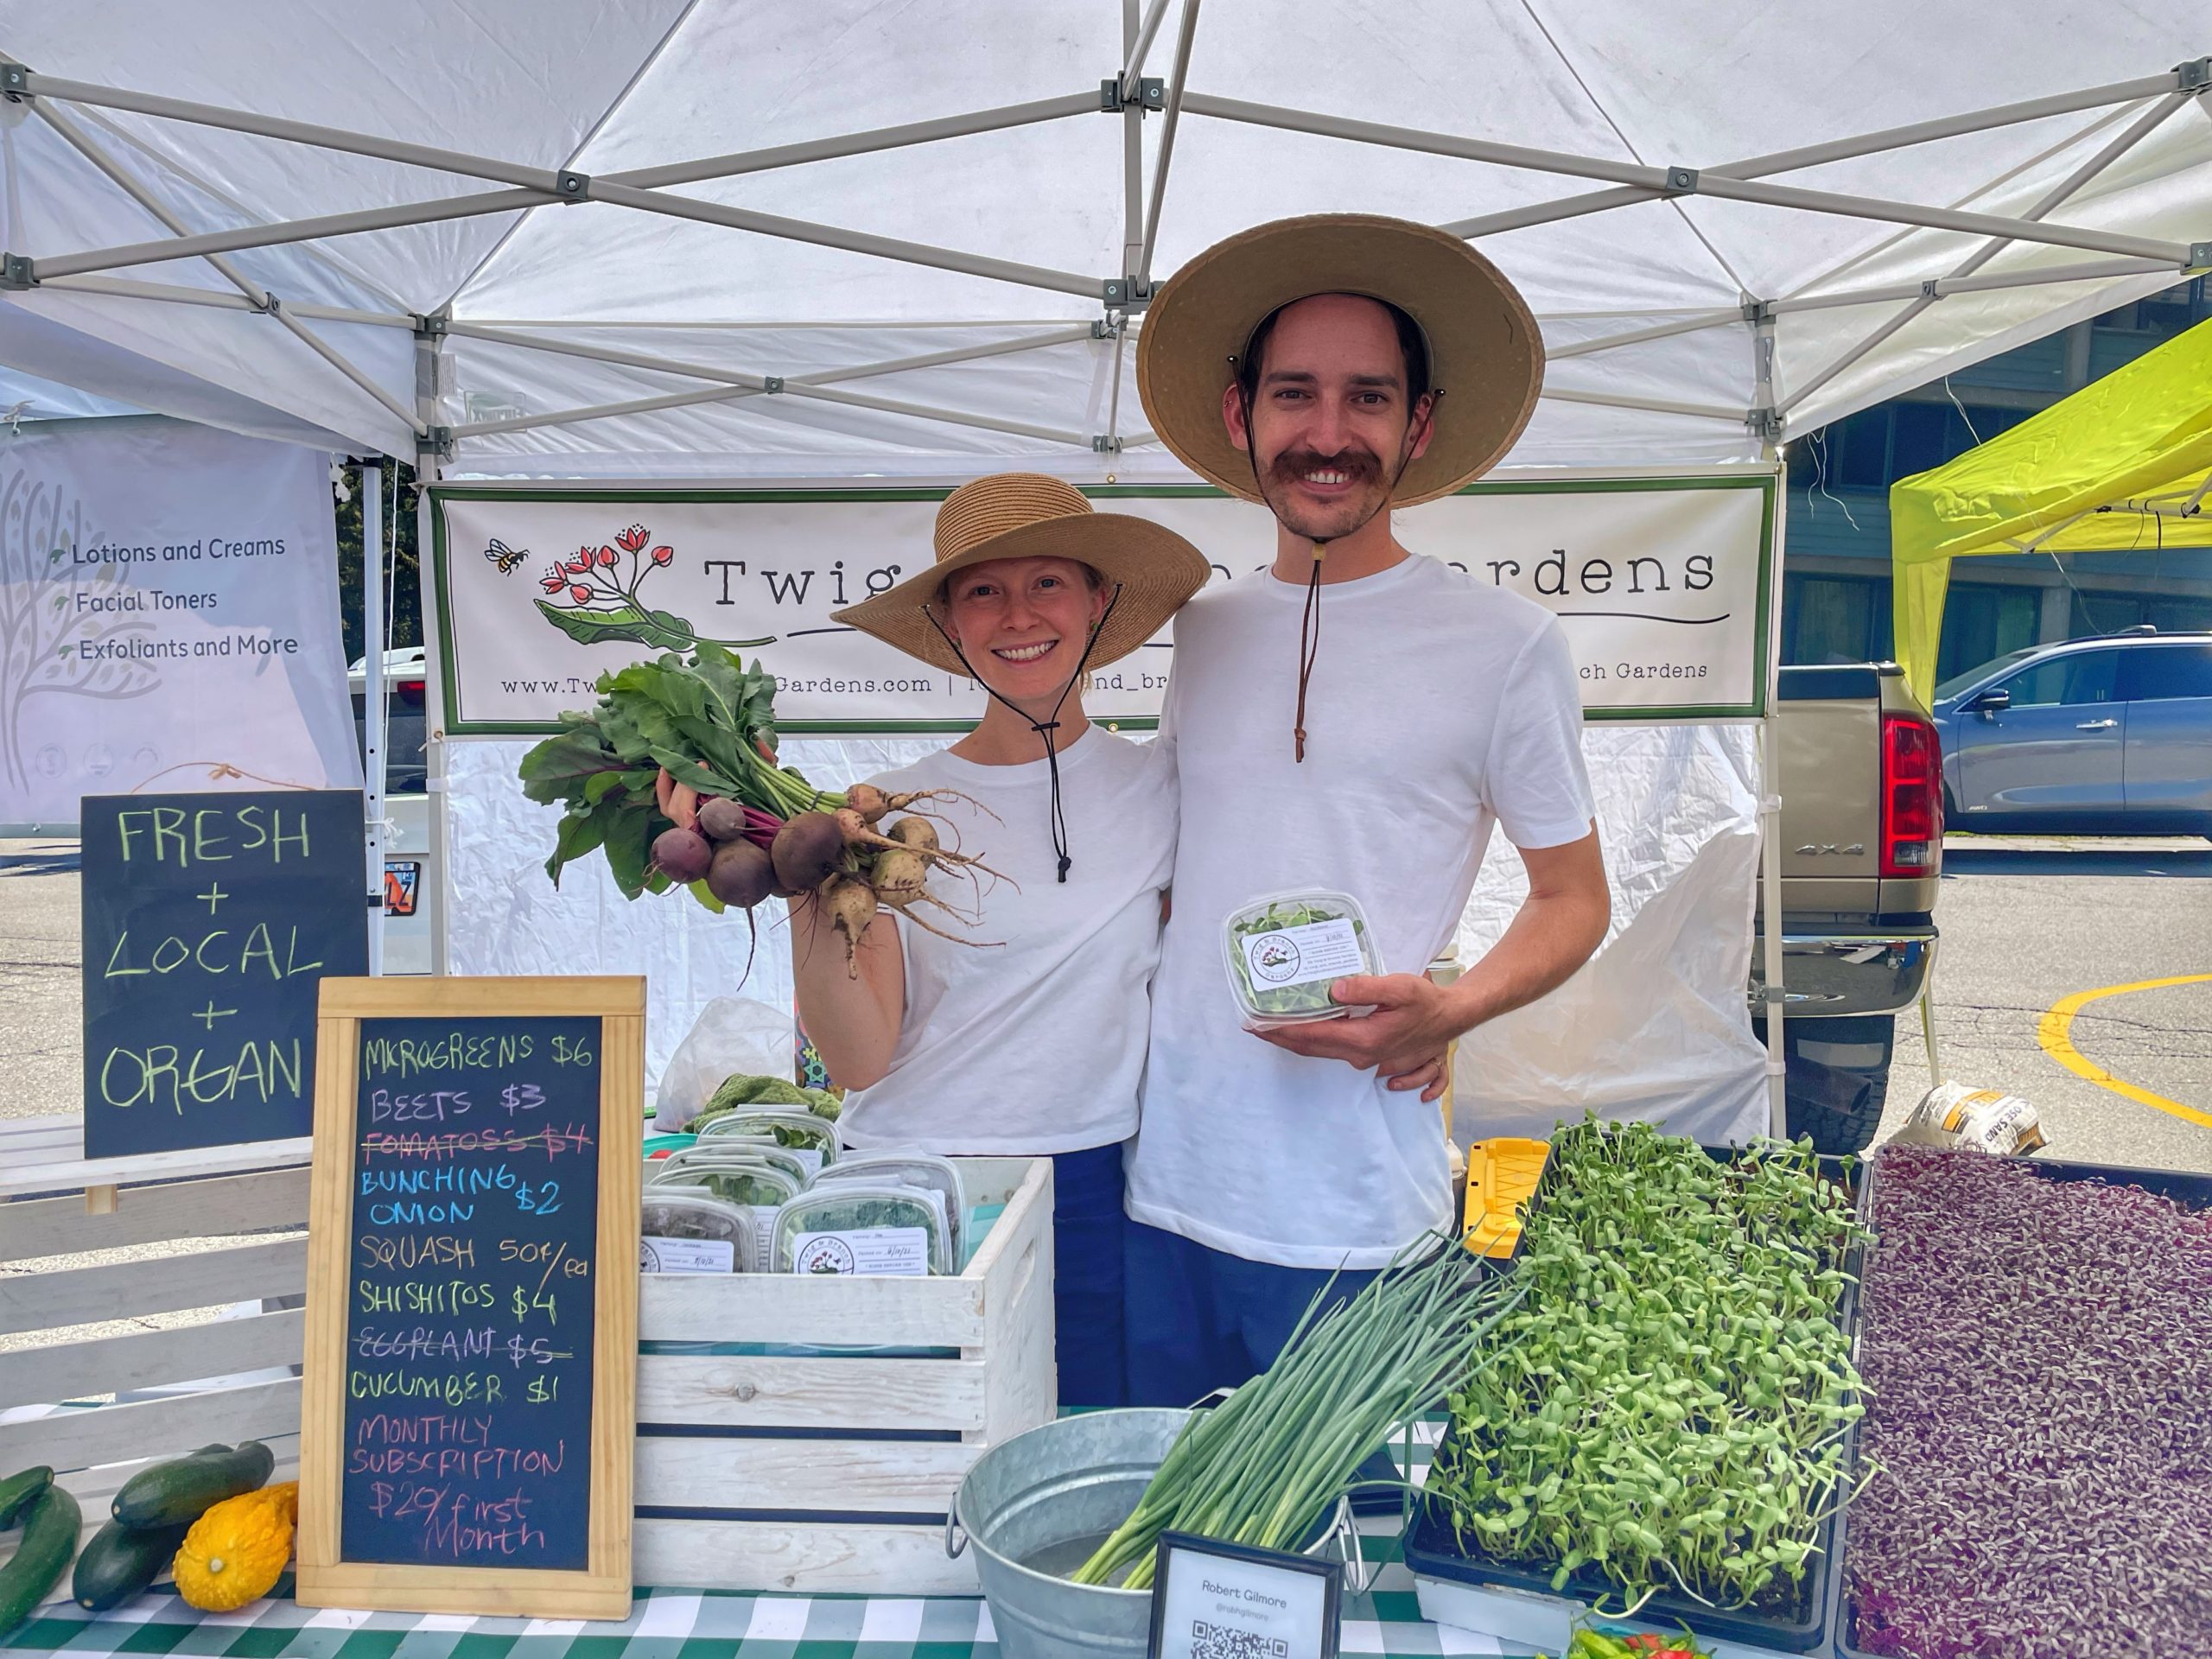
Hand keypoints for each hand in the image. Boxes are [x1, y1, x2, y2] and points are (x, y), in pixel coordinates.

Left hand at [1250, 972, 1459, 1100]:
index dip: (1281, 1030)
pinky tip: (1308, 1041)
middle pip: (1312, 1048)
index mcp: (1363, 1039)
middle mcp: (1362, 1055)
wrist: (1453, 1019)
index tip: (1256, 1025)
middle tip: (1256, 1026)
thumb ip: (1366, 988)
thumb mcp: (1399, 988)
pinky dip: (1320, 1049)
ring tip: (1276, 1028)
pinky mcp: (1377, 1059)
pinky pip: (1342, 1059)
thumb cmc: (1427, 1002)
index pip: (1312, 1035)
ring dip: (1299, 1041)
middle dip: (1282, 1038)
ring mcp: (1370, 1060)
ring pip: (1325, 1052)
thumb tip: (1333, 990)